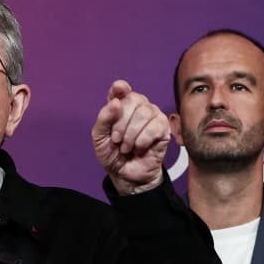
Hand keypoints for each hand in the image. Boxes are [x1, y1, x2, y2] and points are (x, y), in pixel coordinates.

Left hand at [91, 80, 170, 194]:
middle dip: (121, 123)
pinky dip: (142, 140)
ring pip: (145, 113)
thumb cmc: (112, 155)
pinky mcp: (164, 129)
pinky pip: (155, 126)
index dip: (120, 87)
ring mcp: (153, 116)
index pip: (122, 89)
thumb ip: (104, 118)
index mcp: (121, 105)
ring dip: (131, 134)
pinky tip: (139, 148)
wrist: (125, 175)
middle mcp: (138, 107)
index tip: (119, 88)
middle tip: (116, 140)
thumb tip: (116, 102)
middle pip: (133, 100)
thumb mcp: (99, 138)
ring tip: (126, 147)